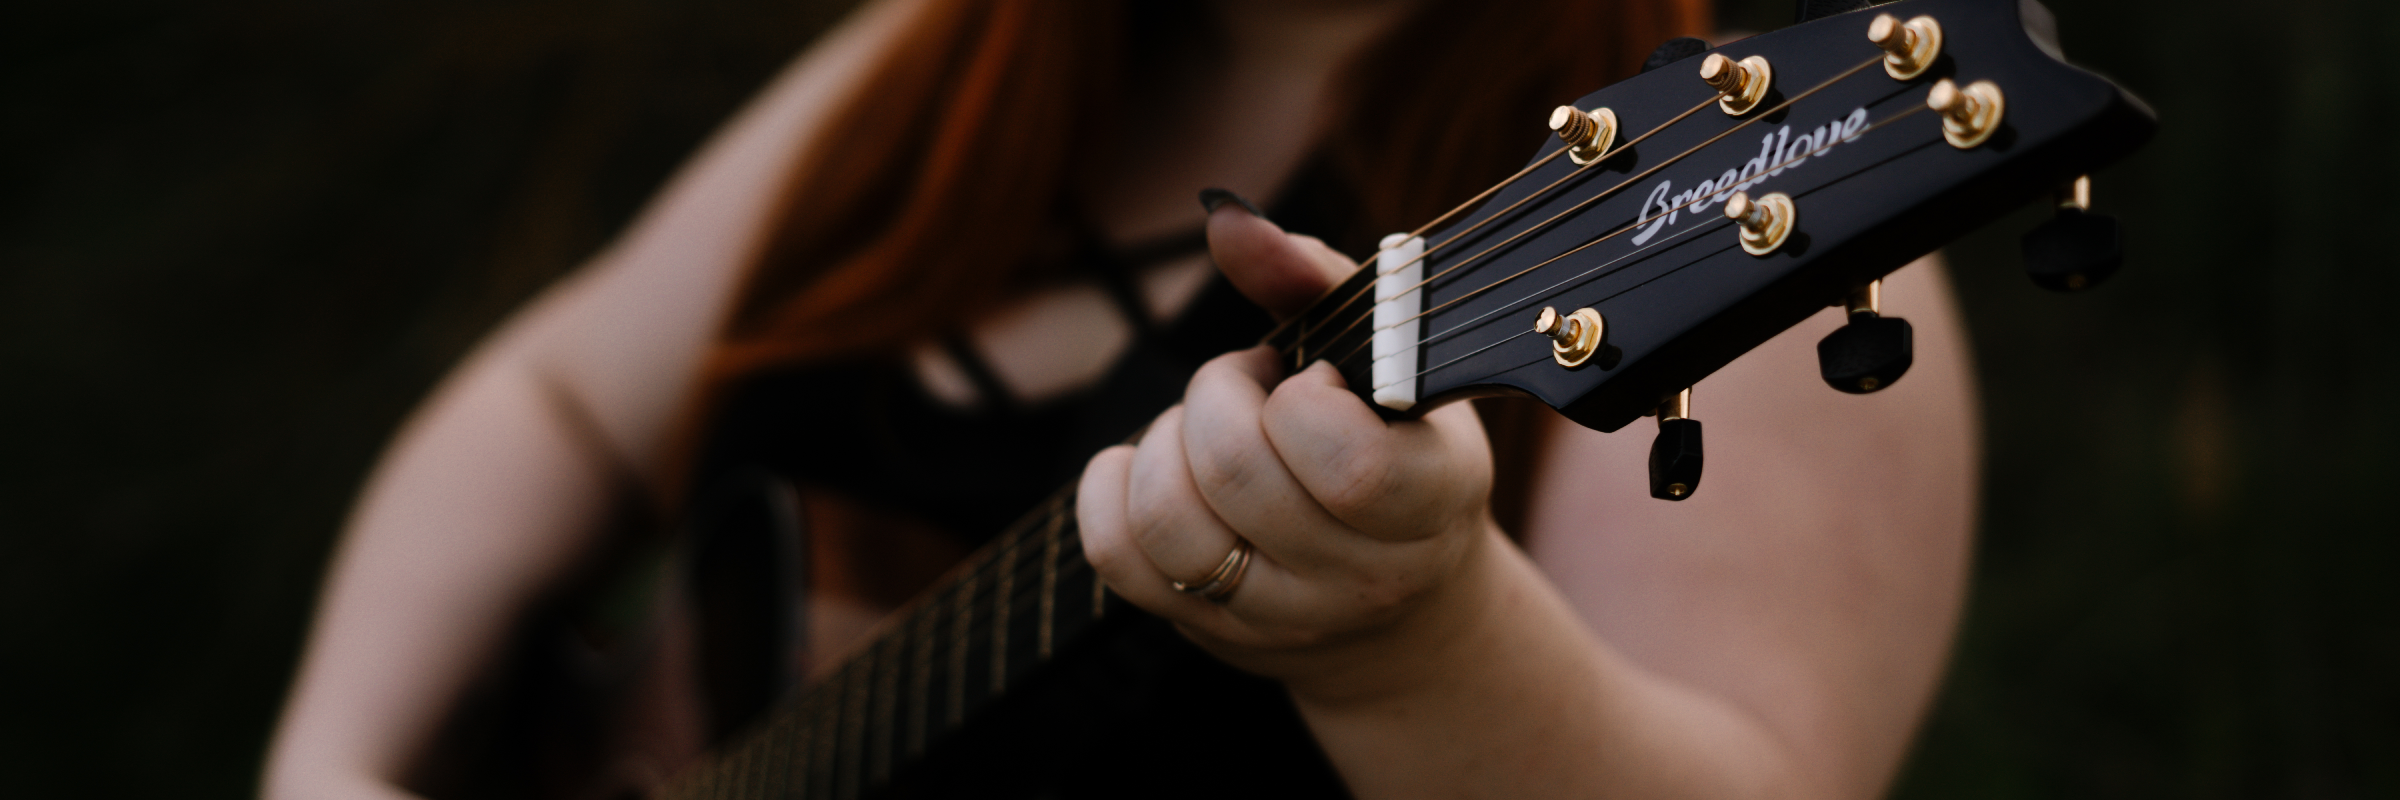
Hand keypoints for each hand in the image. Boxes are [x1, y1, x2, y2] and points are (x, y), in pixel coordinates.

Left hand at [1076, 200, 1504, 700]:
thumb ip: (1309, 275)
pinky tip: (1154, 463)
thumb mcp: (1387, 358)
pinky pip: (1115, 555)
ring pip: (1167, 518)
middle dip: (1219, 393)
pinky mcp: (1207, 631)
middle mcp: (1361, 577)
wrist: (1406, 604)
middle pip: (1232, 472)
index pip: (1347, 466)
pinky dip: (1111, 487)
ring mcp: (1280, 616)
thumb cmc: (1397, 443)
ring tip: (1207, 430)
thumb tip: (1222, 217)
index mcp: (1432, 503)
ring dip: (1165, 441)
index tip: (1314, 379)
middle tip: (1251, 387)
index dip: (1305, 399)